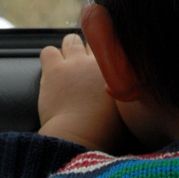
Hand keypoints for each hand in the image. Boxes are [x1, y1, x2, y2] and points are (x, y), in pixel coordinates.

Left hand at [38, 33, 130, 152]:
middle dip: (87, 52)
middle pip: (92, 41)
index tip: (100, 68)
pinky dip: (49, 58)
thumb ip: (127, 96)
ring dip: (68, 50)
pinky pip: (48, 51)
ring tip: (67, 67)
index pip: (110, 49)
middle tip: (82, 69)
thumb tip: (130, 96)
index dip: (104, 58)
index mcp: (115, 71)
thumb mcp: (126, 112)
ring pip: (70, 40)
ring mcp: (74, 63)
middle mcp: (95, 62)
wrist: (79, 137)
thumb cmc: (104, 132)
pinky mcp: (53, 69)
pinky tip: (50, 70)